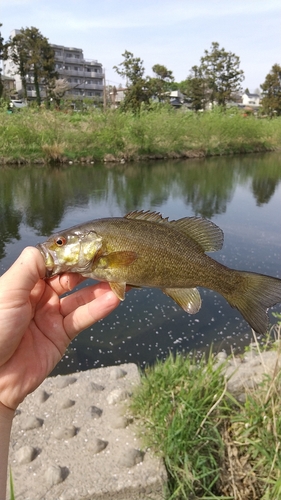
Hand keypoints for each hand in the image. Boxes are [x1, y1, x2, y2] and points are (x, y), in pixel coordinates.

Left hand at [0, 247, 119, 409]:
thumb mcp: (8, 291)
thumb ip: (30, 267)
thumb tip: (52, 246)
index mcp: (26, 282)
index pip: (55, 263)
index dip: (73, 255)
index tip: (92, 246)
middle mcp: (40, 296)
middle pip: (71, 278)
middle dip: (91, 269)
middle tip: (113, 260)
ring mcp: (52, 315)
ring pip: (81, 297)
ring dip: (101, 289)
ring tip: (121, 279)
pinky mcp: (62, 335)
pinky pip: (83, 318)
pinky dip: (99, 308)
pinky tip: (113, 299)